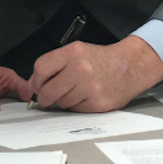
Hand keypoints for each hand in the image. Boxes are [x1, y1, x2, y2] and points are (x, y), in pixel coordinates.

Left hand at [29, 36, 162, 112]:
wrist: (129, 67)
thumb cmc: (101, 60)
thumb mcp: (77, 52)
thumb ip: (54, 65)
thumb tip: (32, 85)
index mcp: (73, 53)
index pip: (41, 68)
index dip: (36, 80)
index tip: (38, 85)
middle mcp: (80, 69)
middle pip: (47, 91)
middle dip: (45, 97)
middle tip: (49, 97)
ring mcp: (89, 88)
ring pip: (61, 103)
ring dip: (63, 101)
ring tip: (76, 91)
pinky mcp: (97, 104)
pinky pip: (75, 111)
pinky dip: (77, 106)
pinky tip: (86, 97)